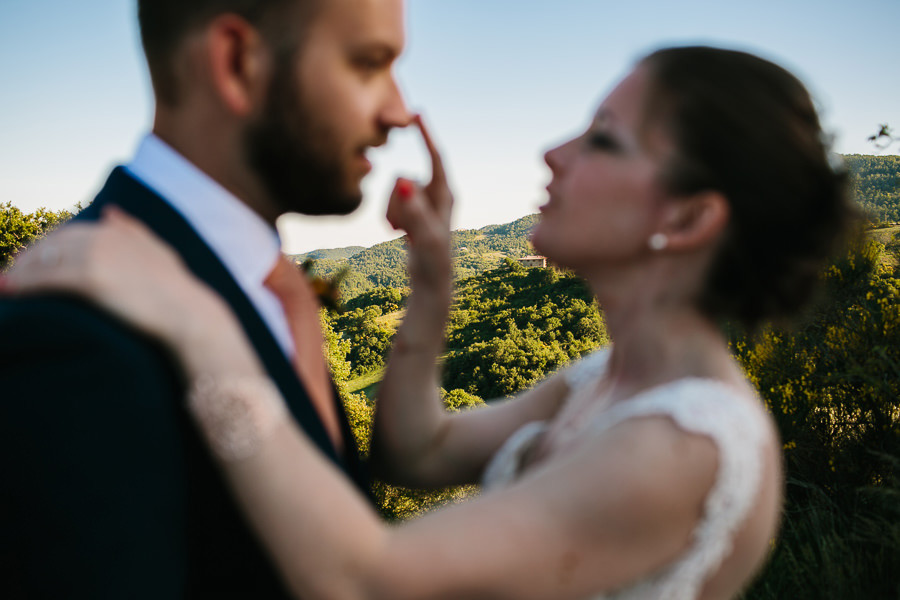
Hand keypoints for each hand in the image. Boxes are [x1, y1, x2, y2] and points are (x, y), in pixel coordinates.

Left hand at [3, 207, 226, 347]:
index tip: (25, 266)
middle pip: (48, 246)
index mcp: (113, 231)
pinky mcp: (90, 278)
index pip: (64, 235)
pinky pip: (46, 280)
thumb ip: (133, 230)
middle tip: (7, 279)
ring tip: (3, 288)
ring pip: (42, 261)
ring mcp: (95, 255)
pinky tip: (8, 294)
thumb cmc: (175, 290)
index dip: (41, 250)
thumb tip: (109, 212)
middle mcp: (102, 236)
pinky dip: (22, 286)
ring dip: (17, 274)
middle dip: (24, 262)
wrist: (189, 314)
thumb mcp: (157, 252)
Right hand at [385, 115, 453, 292]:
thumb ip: (414, 208)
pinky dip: (390, 217)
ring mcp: (424, 203)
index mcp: (446, 195)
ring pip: (395, 190)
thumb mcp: (425, 235)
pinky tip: (400, 233)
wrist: (430, 281)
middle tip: (401, 228)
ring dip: (392, 212)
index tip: (416, 114)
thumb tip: (404, 181)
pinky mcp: (413, 211)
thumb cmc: (433, 260)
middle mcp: (437, 194)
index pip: (436, 157)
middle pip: (404, 179)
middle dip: (395, 200)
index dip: (426, 135)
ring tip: (402, 233)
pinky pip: (391, 202)